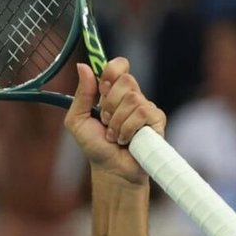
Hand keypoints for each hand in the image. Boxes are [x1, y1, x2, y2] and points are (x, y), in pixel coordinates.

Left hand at [64, 57, 162, 184]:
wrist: (111, 170)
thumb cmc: (95, 147)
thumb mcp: (78, 120)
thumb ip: (81, 94)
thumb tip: (83, 66)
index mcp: (113, 92)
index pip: (119, 66)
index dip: (111, 72)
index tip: (102, 88)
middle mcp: (132, 97)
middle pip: (126, 80)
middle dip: (110, 103)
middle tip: (105, 121)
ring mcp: (146, 107)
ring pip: (133, 99)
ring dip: (117, 121)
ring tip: (114, 136)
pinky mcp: (156, 120)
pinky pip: (143, 113)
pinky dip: (128, 129)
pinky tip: (126, 140)